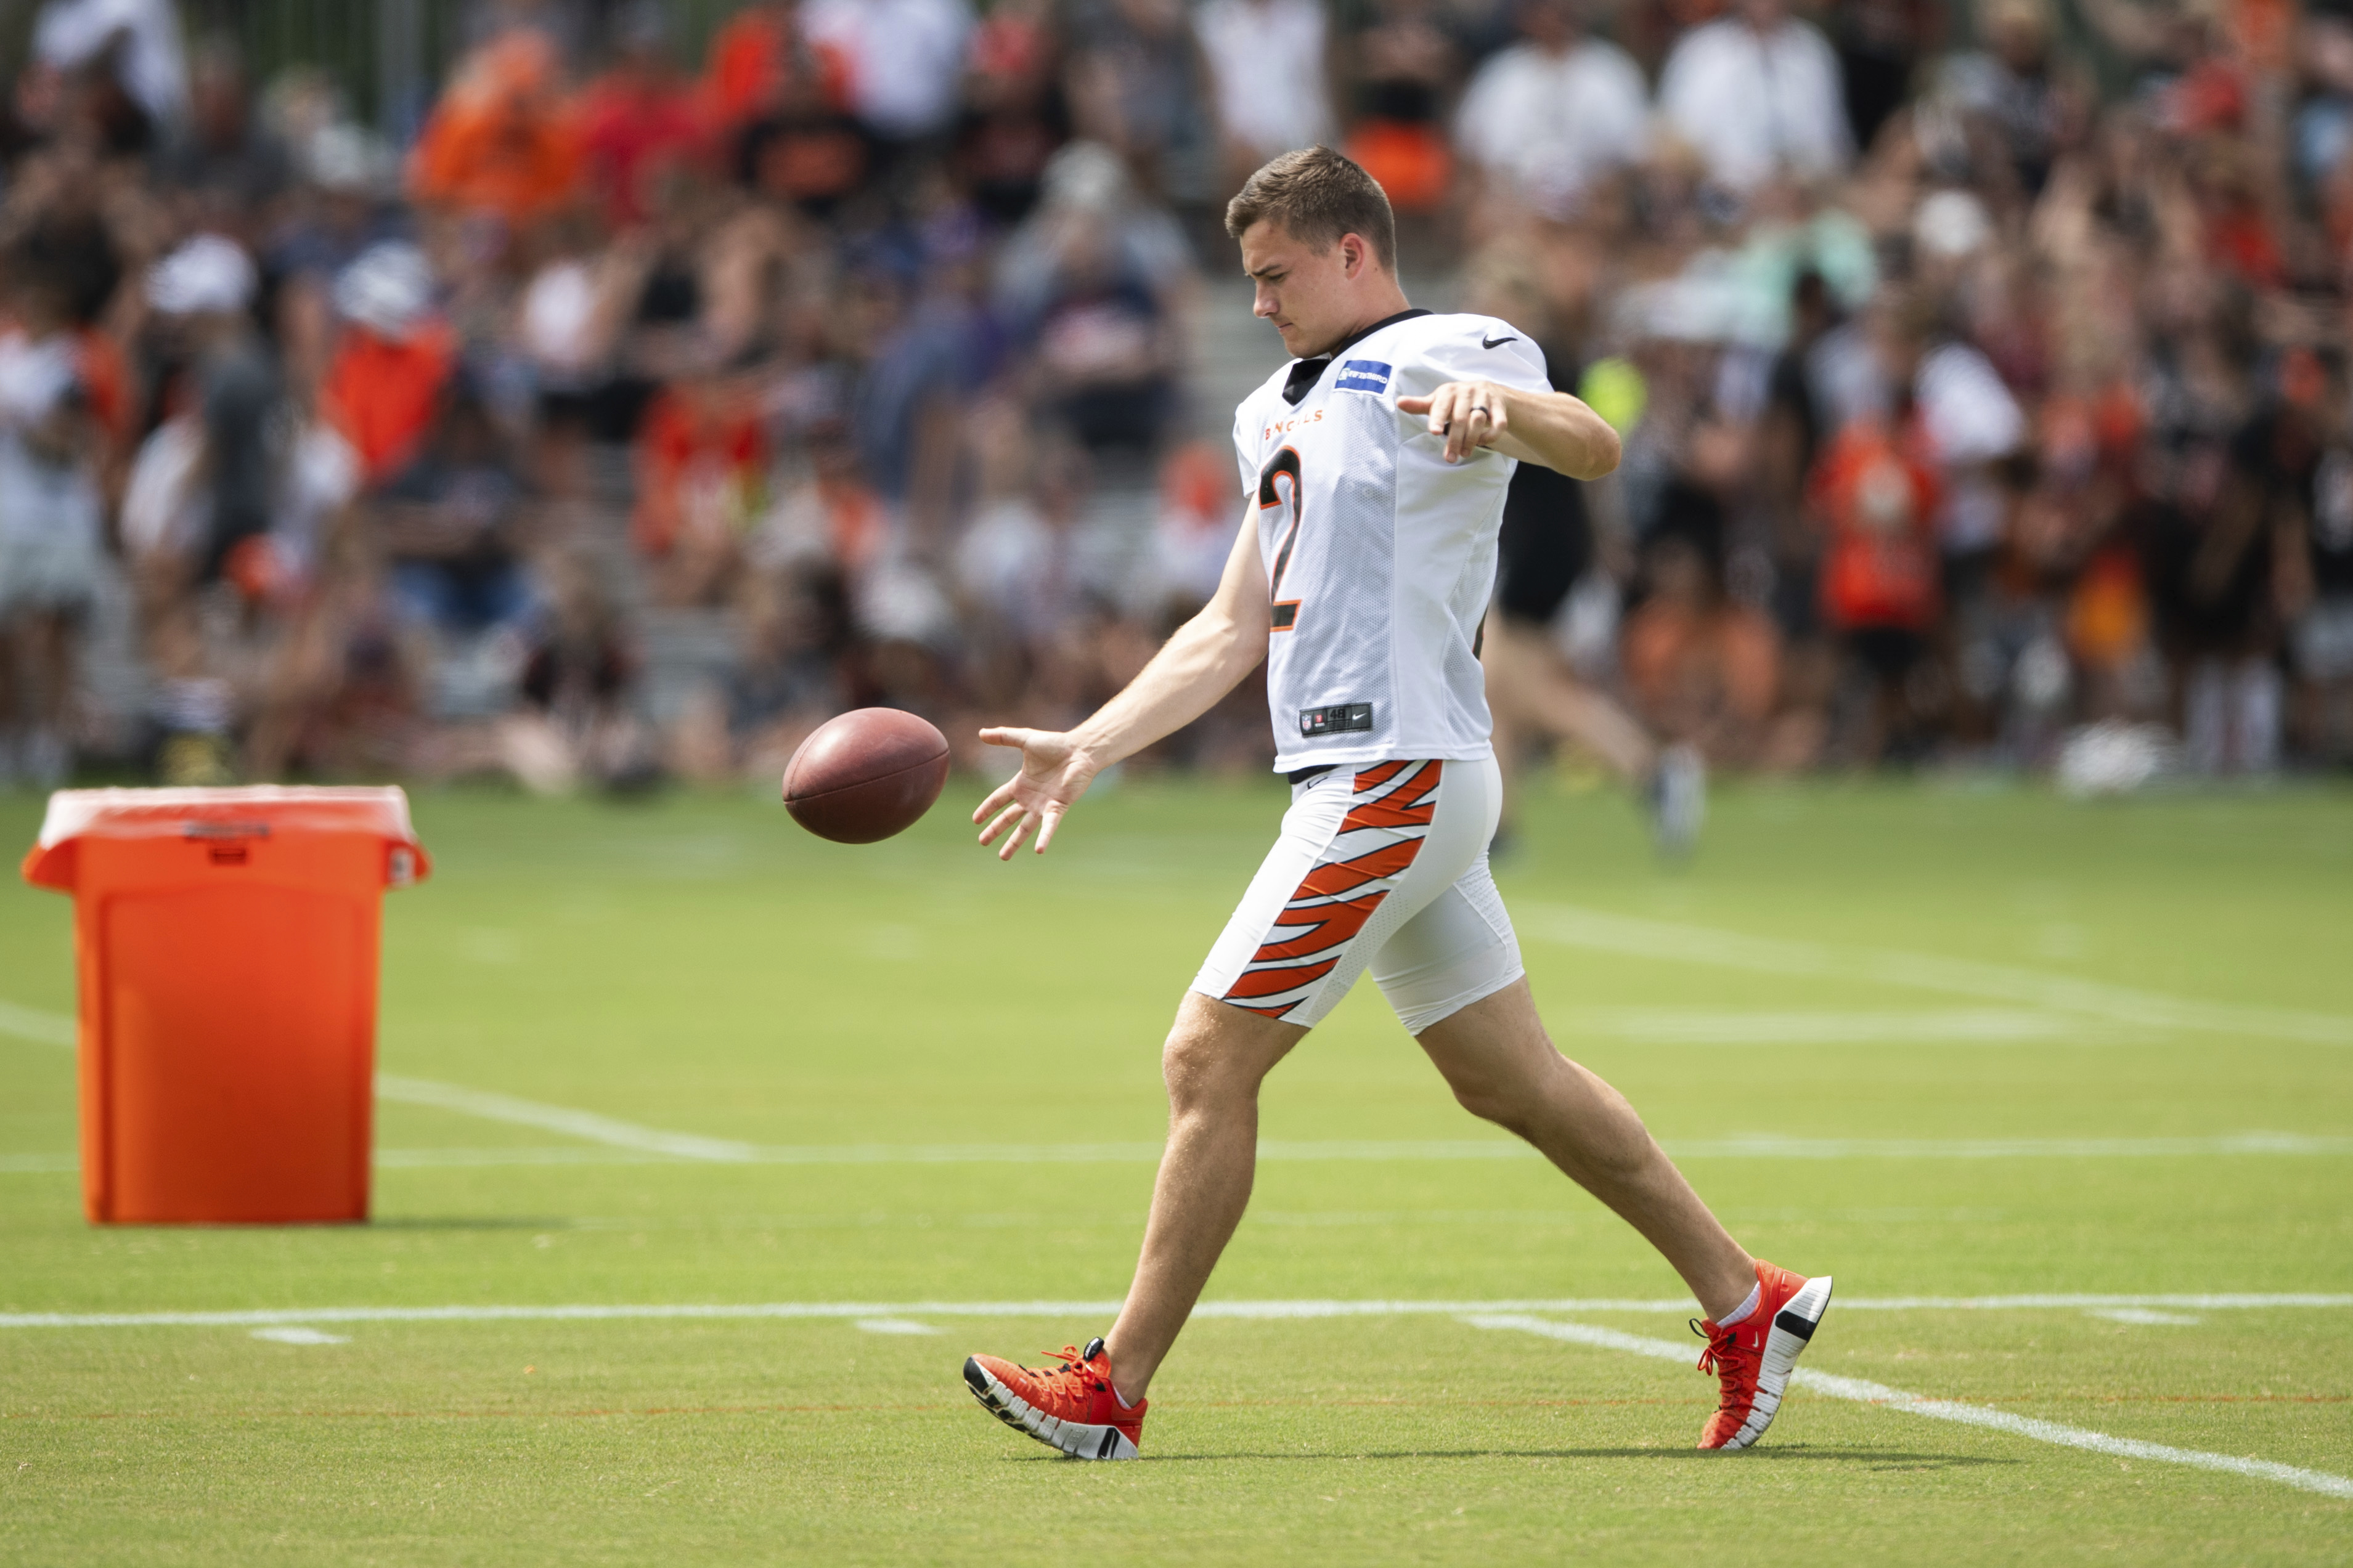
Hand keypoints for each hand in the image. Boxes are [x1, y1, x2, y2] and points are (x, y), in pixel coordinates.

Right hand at [972, 727, 1099, 859]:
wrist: (1080, 751)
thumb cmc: (1056, 744)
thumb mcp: (1025, 739)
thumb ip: (1003, 736)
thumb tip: (981, 733)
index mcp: (1021, 784)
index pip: (998, 799)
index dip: (987, 809)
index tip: (975, 820)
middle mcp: (1030, 798)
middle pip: (1008, 818)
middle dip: (995, 830)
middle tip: (982, 842)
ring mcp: (1043, 805)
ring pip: (1025, 828)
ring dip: (1014, 842)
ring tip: (1003, 857)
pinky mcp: (1057, 808)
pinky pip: (1049, 826)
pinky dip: (1044, 837)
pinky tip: (1038, 850)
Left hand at [1398, 380, 1511, 463]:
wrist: (1487, 391)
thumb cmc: (1456, 400)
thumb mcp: (1438, 401)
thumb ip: (1420, 405)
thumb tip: (1399, 402)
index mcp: (1449, 391)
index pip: (1442, 405)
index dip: (1438, 418)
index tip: (1435, 432)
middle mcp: (1467, 391)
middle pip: (1460, 418)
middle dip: (1454, 440)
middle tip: (1450, 458)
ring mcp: (1485, 397)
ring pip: (1479, 420)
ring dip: (1471, 440)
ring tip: (1464, 454)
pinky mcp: (1500, 406)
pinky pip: (1499, 422)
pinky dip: (1491, 435)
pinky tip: (1481, 443)